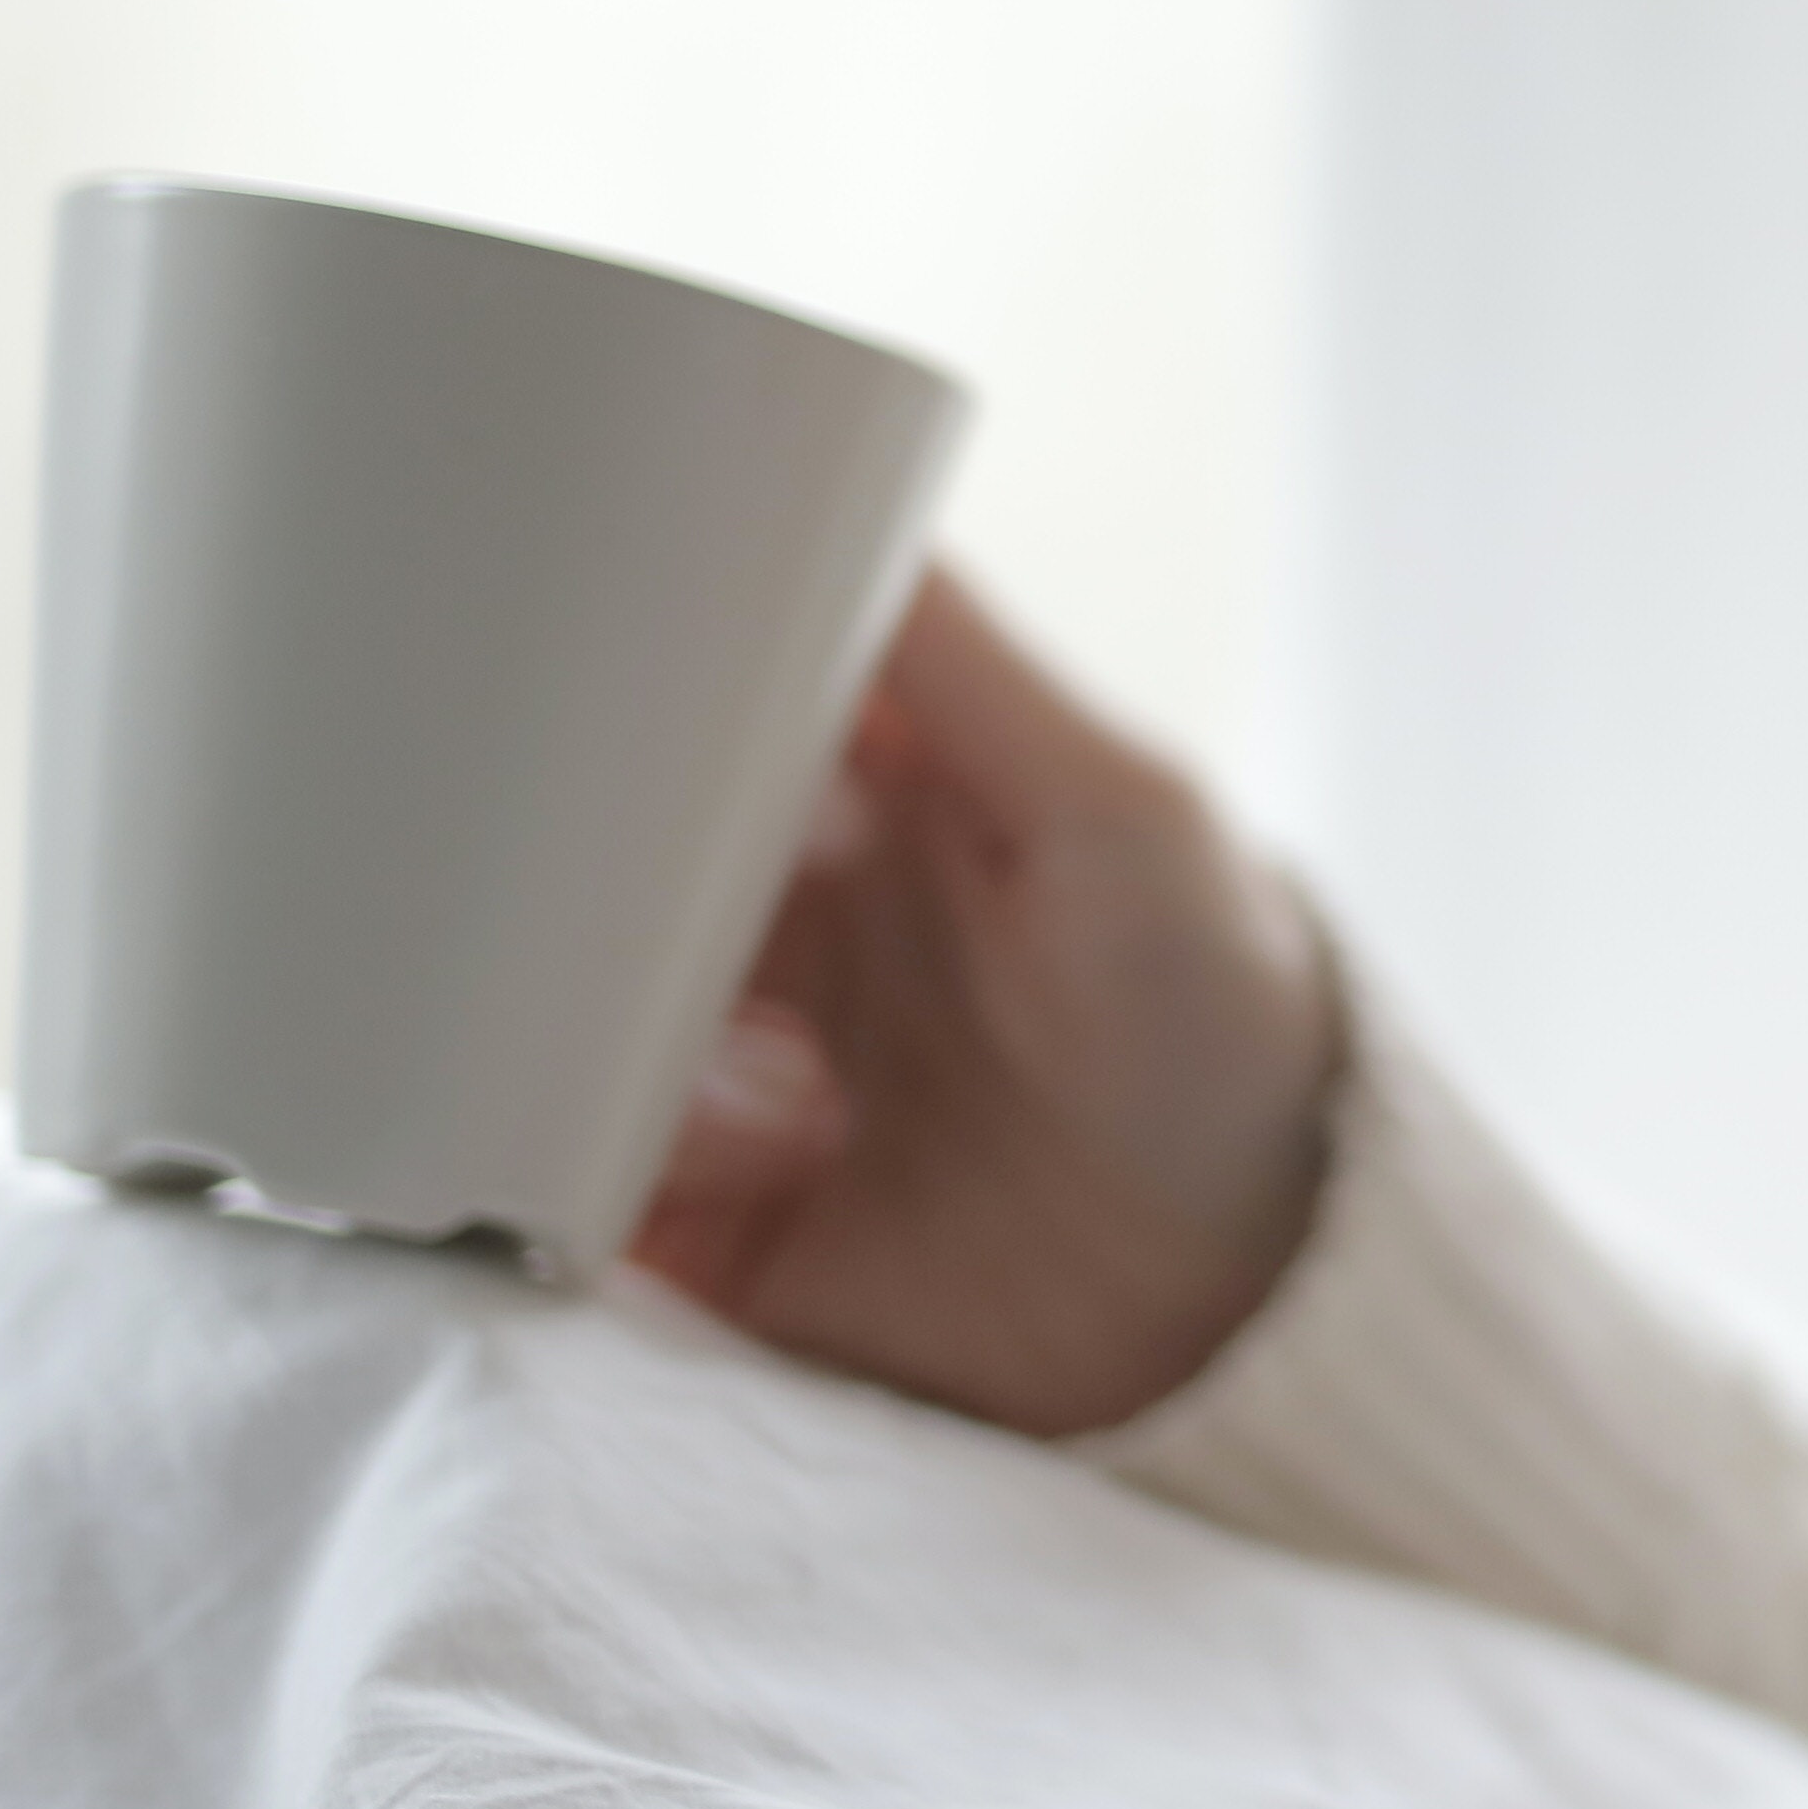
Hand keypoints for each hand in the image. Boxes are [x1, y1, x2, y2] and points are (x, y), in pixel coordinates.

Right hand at [626, 566, 1342, 1436]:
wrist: (1254, 1299)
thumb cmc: (1230, 1022)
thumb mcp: (1128, 816)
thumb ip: (974, 674)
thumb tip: (831, 510)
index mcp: (867, 803)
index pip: (692, 710)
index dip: (624, 687)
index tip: (553, 666)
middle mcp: (778, 926)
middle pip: (593, 863)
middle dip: (568, 867)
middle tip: (585, 872)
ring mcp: (727, 1073)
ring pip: (556, 1013)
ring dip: (602, 1020)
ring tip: (771, 1062)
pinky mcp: (701, 1226)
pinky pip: (562, 1179)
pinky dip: (599, 1156)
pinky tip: (771, 1156)